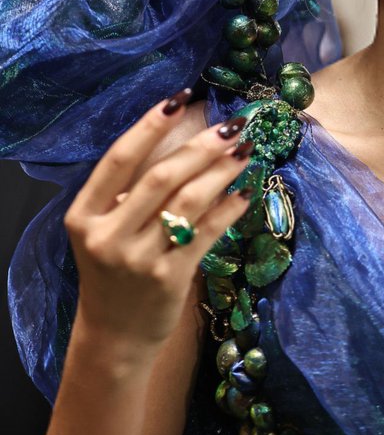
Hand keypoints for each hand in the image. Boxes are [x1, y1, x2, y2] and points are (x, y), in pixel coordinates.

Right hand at [64, 91, 253, 351]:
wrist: (114, 336)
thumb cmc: (114, 270)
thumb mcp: (106, 228)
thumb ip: (132, 191)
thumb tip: (187, 134)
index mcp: (85, 215)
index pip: (119, 159)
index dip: (150, 125)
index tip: (181, 98)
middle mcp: (108, 236)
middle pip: (161, 176)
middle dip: (202, 146)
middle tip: (233, 125)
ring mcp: (139, 260)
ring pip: (189, 201)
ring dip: (223, 170)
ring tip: (246, 150)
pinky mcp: (170, 278)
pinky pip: (208, 232)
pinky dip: (230, 208)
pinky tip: (246, 192)